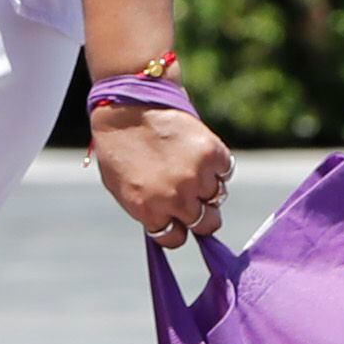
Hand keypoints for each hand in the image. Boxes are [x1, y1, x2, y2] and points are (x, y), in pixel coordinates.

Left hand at [89, 101, 234, 248]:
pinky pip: (225, 170)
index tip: (176, 217)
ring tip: (191, 166)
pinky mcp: (211, 152)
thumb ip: (148, 210)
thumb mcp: (123, 188)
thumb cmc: (118, 146)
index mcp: (150, 211)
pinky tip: (200, 153)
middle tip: (194, 197)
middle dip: (200, 215)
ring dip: (207, 186)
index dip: (176, 227)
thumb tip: (169, 223)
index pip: (176, 238)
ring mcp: (195, 176)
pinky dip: (217, 165)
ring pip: (217, 196)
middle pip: (205, 223)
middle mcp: (176, 198)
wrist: (125, 104)